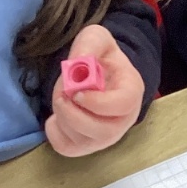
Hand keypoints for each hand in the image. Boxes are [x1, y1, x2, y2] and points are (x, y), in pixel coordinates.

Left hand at [44, 24, 144, 156]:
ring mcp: (104, 138)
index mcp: (131, 92)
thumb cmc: (100, 58)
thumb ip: (89, 45)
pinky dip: (54, 132)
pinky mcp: (84, 145)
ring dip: (63, 119)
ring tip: (62, 98)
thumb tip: (78, 61)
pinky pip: (66, 148)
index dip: (97, 102)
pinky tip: (59, 115)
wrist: (97, 75)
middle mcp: (122, 121)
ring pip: (83, 141)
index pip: (123, 106)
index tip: (77, 92)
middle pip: (104, 133)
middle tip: (62, 96)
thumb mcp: (96, 39)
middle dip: (75, 115)